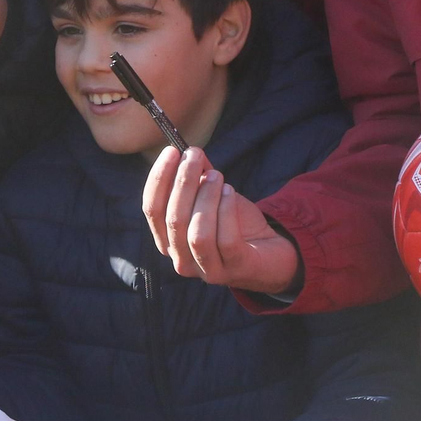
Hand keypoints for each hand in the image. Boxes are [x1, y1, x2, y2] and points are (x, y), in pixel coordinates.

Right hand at [143, 147, 300, 293]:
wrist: (269, 252)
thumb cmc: (233, 224)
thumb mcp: (210, 199)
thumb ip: (197, 179)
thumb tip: (188, 151)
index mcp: (167, 241)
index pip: (151, 210)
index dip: (159, 179)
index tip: (171, 152)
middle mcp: (181, 260)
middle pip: (173, 219)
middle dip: (183, 182)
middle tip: (194, 155)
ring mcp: (207, 269)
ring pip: (197, 233)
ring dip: (206, 197)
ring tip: (217, 175)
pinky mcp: (234, 269)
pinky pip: (226, 239)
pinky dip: (226, 211)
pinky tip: (230, 192)